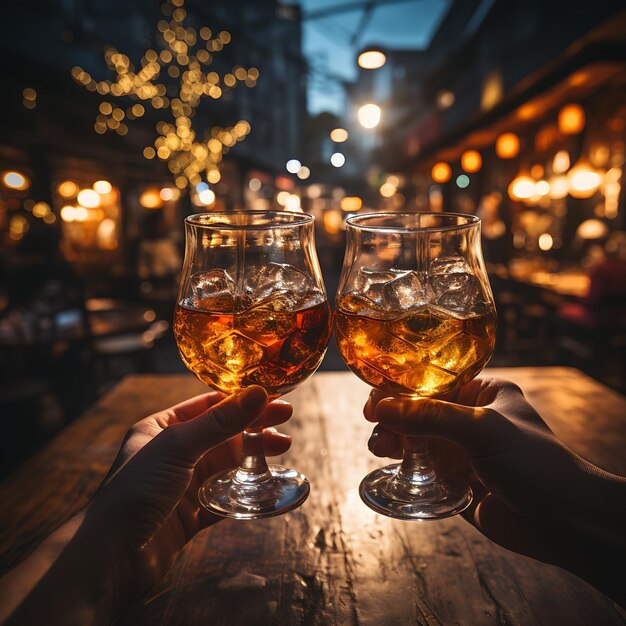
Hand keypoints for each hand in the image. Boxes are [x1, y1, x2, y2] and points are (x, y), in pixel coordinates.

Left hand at [3, 386, 291, 624]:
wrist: (110, 557)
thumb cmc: (136, 490)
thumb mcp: (178, 446)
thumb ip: (220, 421)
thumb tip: (258, 392)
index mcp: (161, 428)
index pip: (208, 406)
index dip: (241, 401)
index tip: (272, 398)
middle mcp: (172, 453)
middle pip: (222, 435)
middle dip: (253, 428)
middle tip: (286, 426)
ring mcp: (182, 485)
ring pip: (226, 465)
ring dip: (253, 457)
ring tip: (281, 451)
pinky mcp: (190, 516)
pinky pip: (224, 498)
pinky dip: (244, 492)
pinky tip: (265, 487)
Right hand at [364, 377, 625, 604]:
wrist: (563, 522)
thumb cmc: (534, 463)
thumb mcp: (481, 428)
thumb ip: (430, 416)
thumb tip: (381, 408)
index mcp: (483, 393)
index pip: (433, 382)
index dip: (402, 388)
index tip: (376, 399)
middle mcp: (470, 419)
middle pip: (419, 412)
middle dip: (395, 418)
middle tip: (374, 424)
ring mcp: (462, 452)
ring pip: (417, 441)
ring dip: (396, 442)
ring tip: (381, 448)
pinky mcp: (456, 481)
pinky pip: (423, 470)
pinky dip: (406, 468)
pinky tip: (391, 467)